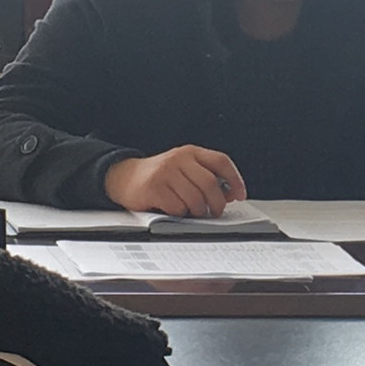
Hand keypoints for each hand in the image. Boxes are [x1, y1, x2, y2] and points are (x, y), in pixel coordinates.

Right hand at [104, 147, 246, 217]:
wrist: (124, 177)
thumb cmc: (160, 177)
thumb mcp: (183, 169)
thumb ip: (204, 176)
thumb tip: (229, 194)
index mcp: (191, 152)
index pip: (221, 161)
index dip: (235, 179)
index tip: (240, 194)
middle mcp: (179, 158)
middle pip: (210, 183)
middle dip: (217, 203)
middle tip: (216, 212)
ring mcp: (166, 172)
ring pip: (195, 198)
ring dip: (198, 211)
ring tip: (194, 212)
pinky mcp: (154, 187)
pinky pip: (178, 207)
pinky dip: (180, 213)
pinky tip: (175, 209)